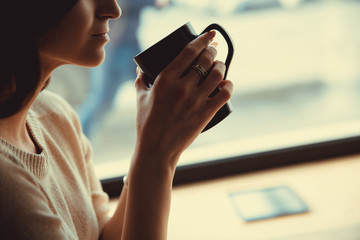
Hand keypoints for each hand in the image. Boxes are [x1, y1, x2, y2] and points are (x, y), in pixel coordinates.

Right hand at [134, 31, 232, 169]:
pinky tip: (226, 83)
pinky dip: (228, 85)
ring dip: (221, 66)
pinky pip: (224, 94)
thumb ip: (141, 80)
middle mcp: (182, 88)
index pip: (188, 52)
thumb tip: (142, 68)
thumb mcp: (140, 98)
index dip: (201, 39)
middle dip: (212, 50)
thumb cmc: (147, 124)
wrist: (157, 149)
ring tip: (220, 65)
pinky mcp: (206, 114)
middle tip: (214, 49)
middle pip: (205, 60)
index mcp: (165, 80)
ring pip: (217, 74)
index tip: (209, 35)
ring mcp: (195, 101)